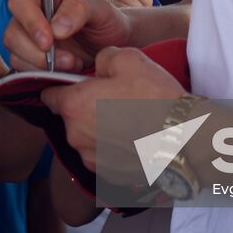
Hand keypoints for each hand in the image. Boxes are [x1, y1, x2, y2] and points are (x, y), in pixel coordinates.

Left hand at [40, 47, 186, 172]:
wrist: (183, 138)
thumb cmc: (154, 97)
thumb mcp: (128, 57)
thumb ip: (101, 58)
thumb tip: (97, 68)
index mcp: (74, 105)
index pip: (48, 95)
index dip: (63, 87)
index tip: (79, 85)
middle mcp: (75, 136)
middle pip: (70, 117)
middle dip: (86, 108)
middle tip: (114, 99)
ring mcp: (91, 158)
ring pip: (86, 137)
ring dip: (99, 129)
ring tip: (128, 120)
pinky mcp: (108, 175)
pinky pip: (102, 155)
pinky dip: (112, 147)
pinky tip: (133, 137)